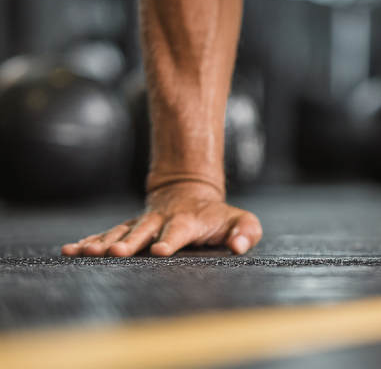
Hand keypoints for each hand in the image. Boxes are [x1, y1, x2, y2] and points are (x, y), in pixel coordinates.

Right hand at [60, 182, 262, 257]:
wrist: (191, 191)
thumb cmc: (218, 217)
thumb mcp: (240, 221)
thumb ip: (245, 232)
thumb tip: (239, 245)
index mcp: (188, 221)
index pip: (179, 230)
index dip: (170, 239)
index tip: (159, 249)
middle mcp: (161, 221)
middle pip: (144, 230)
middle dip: (131, 241)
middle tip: (117, 251)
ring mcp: (142, 224)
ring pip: (121, 231)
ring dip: (104, 242)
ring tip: (86, 252)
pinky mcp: (128, 228)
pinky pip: (105, 234)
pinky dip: (88, 241)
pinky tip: (71, 250)